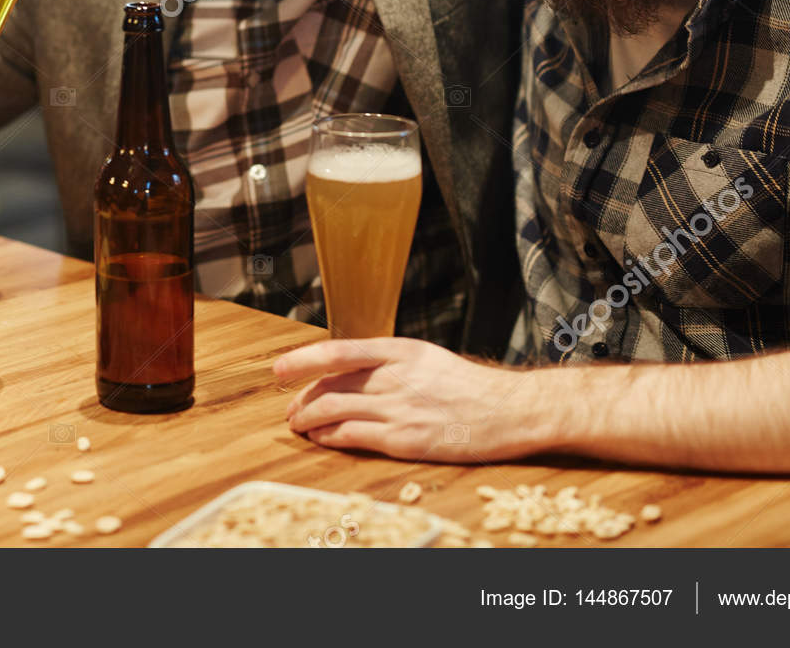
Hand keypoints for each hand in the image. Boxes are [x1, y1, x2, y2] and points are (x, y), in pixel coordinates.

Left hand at [274, 338, 551, 462]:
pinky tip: (322, 439)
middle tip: (291, 408)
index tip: (279, 369)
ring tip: (300, 425)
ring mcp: (399, 409)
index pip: (337, 351)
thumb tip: (349, 367)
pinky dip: (330, 438)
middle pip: (330, 384)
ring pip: (334, 410)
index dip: (302, 360)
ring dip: (308, 419)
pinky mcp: (406, 440)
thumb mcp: (426, 358)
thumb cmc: (469, 386)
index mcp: (400, 351)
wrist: (510, 410)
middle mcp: (395, 377)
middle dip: (302, 397)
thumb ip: (388, 361)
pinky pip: (353, 436)